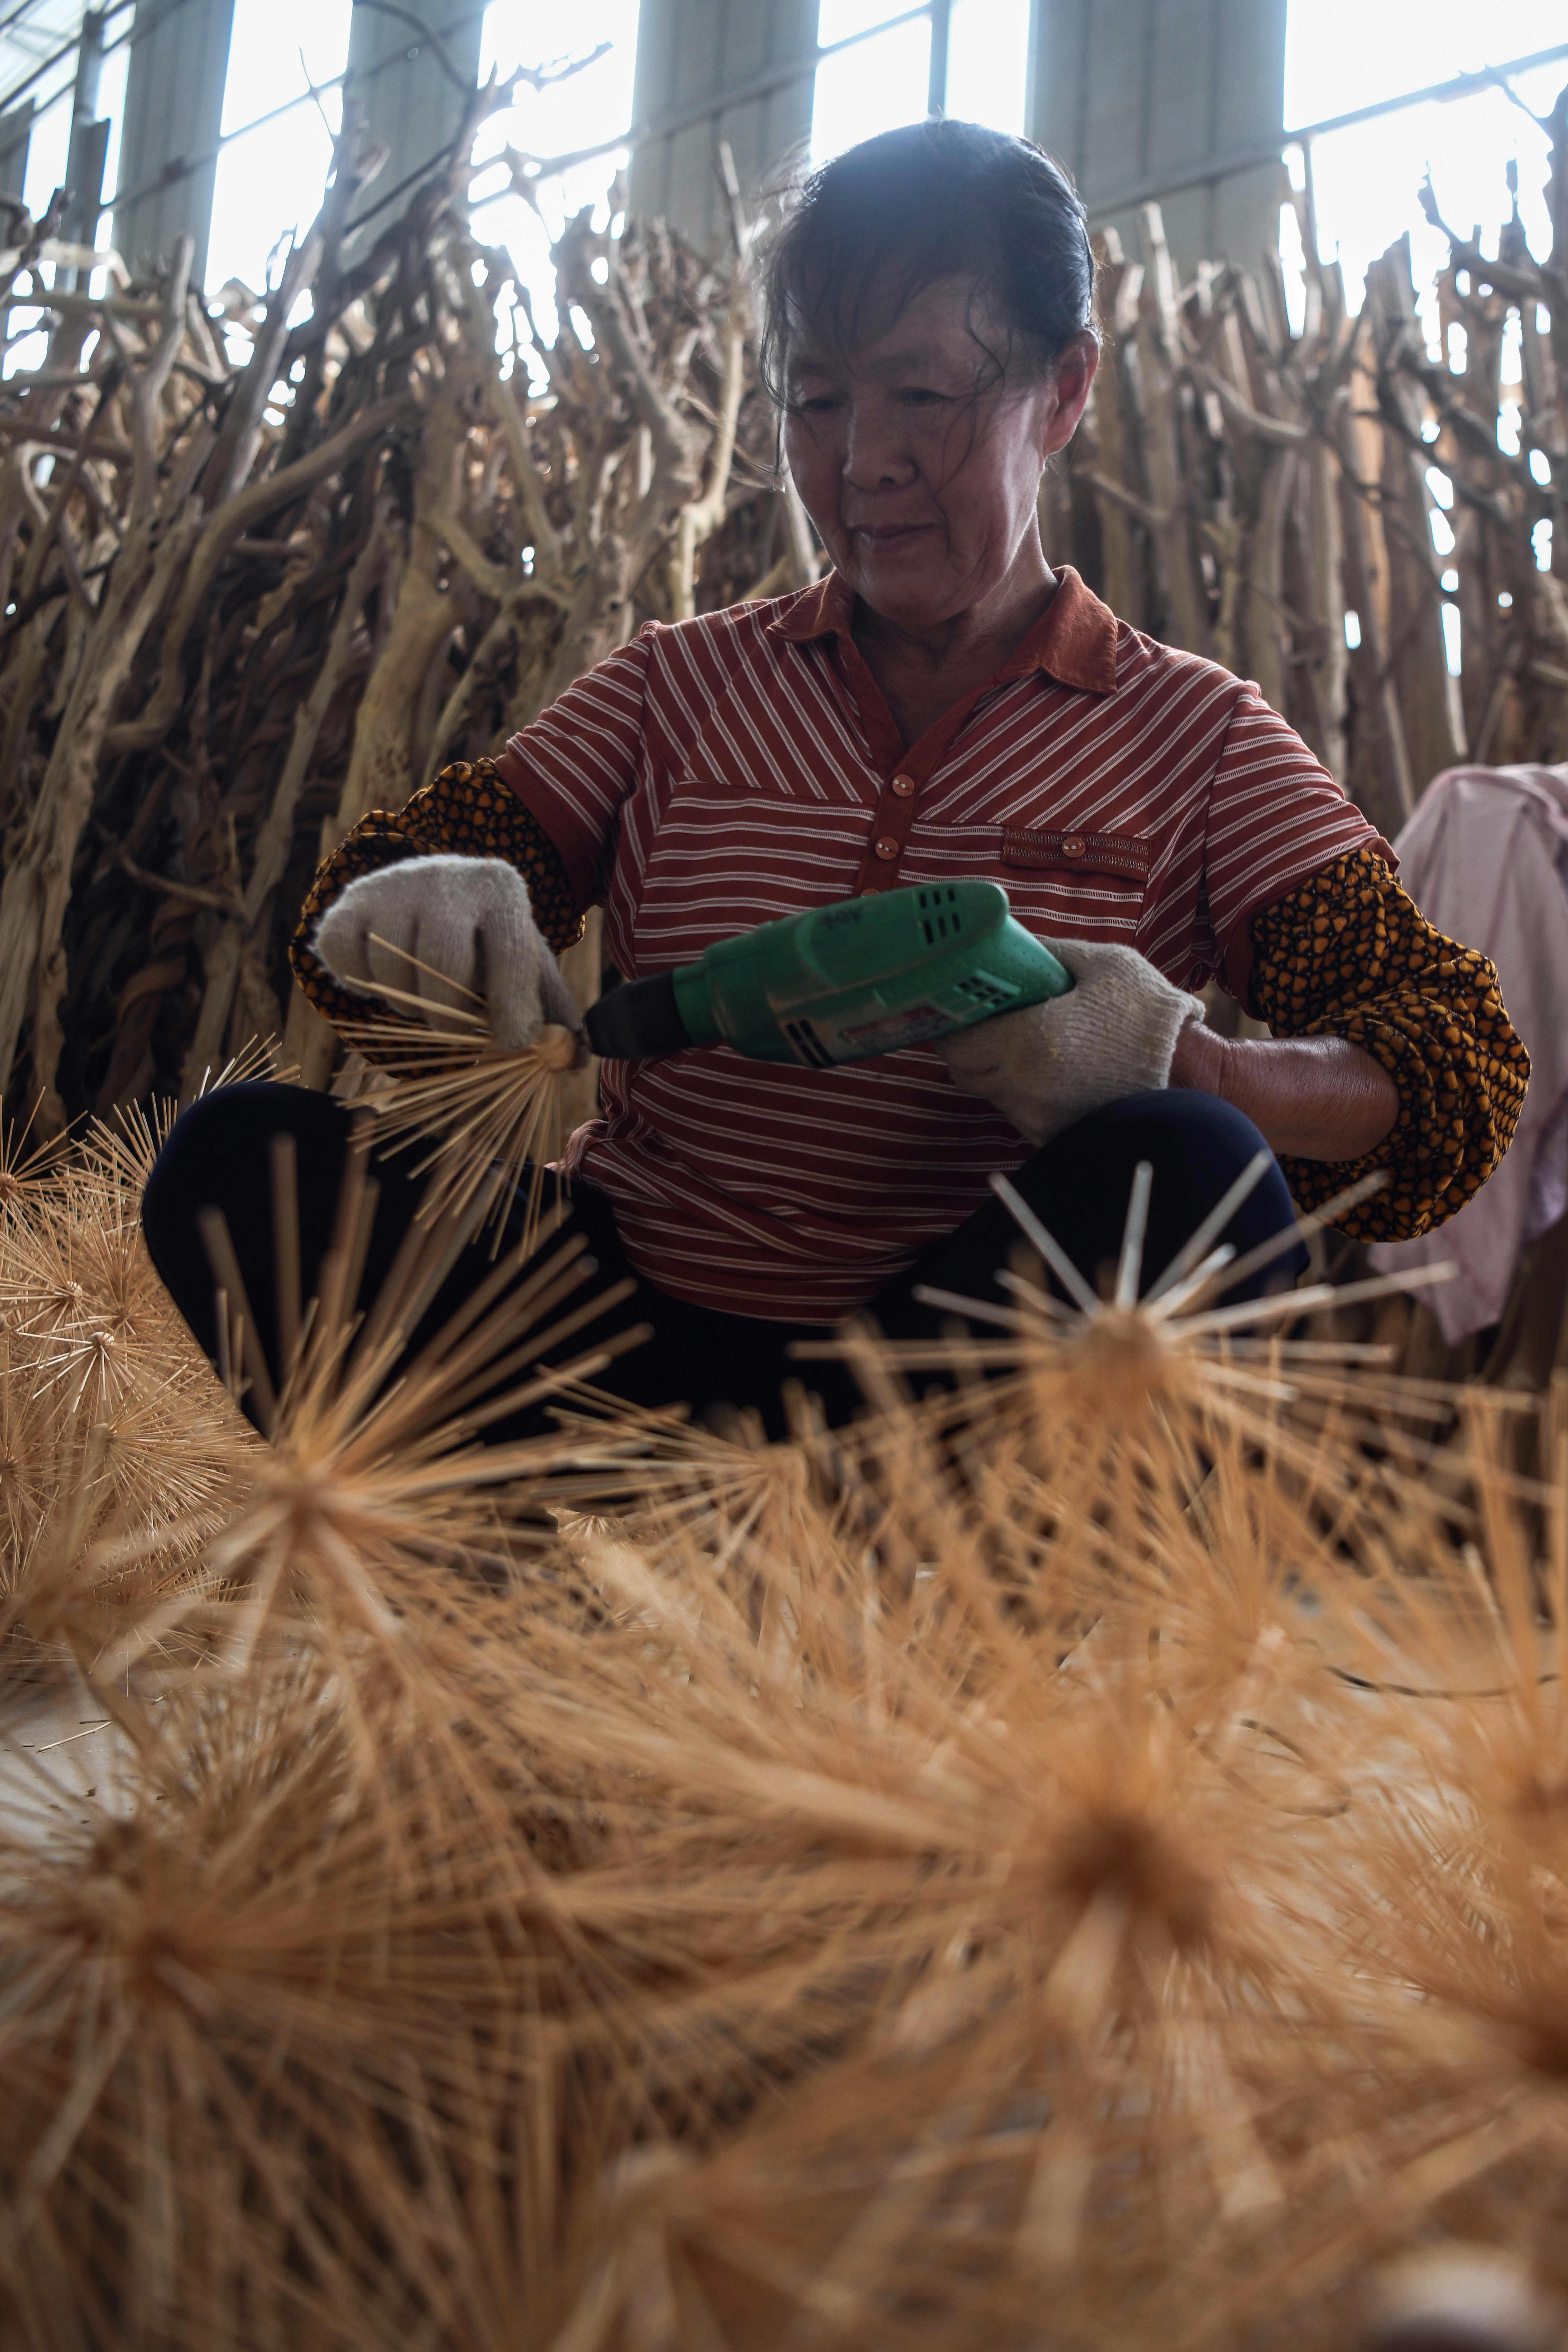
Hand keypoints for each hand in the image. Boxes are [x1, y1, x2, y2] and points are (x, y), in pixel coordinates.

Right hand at [313, 854, 580, 1051]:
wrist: (432, 890)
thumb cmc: (486, 939)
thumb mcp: (525, 961)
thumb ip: (551, 1008)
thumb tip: (574, 1057)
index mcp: (500, 889)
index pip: (510, 956)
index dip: (513, 1010)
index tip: (513, 1042)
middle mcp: (444, 879)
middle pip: (442, 968)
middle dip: (451, 1016)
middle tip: (455, 1023)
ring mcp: (391, 888)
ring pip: (392, 976)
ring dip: (407, 1005)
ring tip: (422, 992)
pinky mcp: (348, 904)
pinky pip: (348, 966)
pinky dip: (363, 988)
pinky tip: (385, 977)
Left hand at [935, 938, 1203, 1146]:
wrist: (1195, 1076)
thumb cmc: (1150, 1017)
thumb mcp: (1104, 965)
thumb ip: (1049, 953)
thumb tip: (1012, 943)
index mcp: (1027, 1042)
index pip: (955, 1041)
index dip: (953, 1022)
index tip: (963, 1004)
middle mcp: (1023, 1088)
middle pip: (965, 1070)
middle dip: (972, 1044)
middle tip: (991, 1018)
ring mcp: (1037, 1118)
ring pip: (991, 1092)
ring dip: (998, 1067)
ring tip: (1027, 1039)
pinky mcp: (1054, 1136)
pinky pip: (1020, 1110)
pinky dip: (1024, 1091)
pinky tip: (1052, 1067)